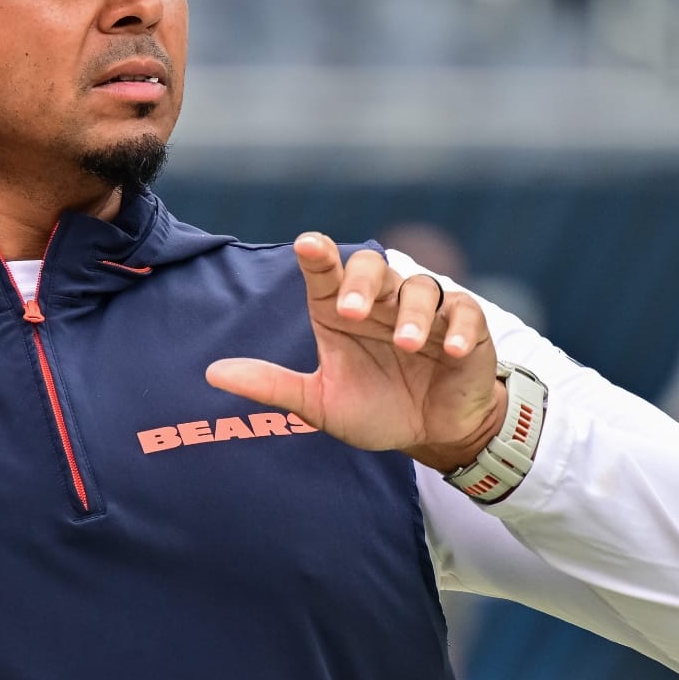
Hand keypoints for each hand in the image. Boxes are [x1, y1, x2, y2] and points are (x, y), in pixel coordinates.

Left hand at [205, 235, 506, 471]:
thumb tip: (212, 374)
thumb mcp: (320, 403)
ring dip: (412, 313)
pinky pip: (464, 313)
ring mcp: (425, 312)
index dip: (318, 255)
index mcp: (341, 310)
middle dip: (360, 282)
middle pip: (372, 267)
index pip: (327, 272)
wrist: (431, 434)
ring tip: (405, 344)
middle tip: (349, 311)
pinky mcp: (465, 329)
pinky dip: (456, 327)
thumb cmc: (374, 408)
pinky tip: (446, 349)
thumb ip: (272, 386)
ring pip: (420, 288)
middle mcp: (381, 302)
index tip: (307, 245)